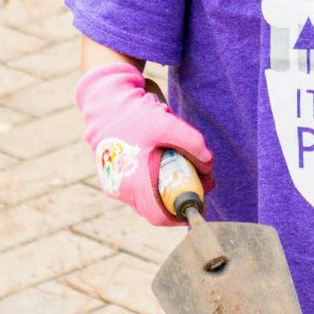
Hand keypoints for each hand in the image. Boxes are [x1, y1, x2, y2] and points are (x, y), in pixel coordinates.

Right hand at [74, 62, 212, 226]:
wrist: (105, 98)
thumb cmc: (133, 113)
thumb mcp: (166, 124)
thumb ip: (192, 143)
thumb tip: (209, 164)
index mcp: (132, 185)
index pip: (161, 215)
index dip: (183, 212)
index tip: (202, 201)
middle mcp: (121, 190)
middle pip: (157, 205)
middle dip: (182, 193)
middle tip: (202, 179)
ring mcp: (116, 182)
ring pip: (149, 194)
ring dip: (170, 184)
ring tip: (188, 165)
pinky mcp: (115, 172)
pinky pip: (140, 183)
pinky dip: (157, 176)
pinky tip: (167, 158)